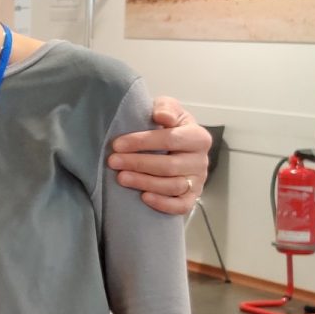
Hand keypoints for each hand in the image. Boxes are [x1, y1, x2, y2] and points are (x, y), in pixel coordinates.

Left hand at [108, 96, 210, 214]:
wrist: (174, 143)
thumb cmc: (167, 125)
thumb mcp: (167, 109)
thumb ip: (166, 107)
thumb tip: (161, 116)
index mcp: (198, 137)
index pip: (170, 139)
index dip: (142, 142)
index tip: (117, 144)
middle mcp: (201, 160)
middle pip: (169, 166)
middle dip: (138, 164)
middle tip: (113, 162)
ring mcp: (198, 181)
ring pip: (173, 186)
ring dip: (145, 183)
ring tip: (121, 178)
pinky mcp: (192, 197)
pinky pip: (182, 206)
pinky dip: (164, 204)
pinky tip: (144, 198)